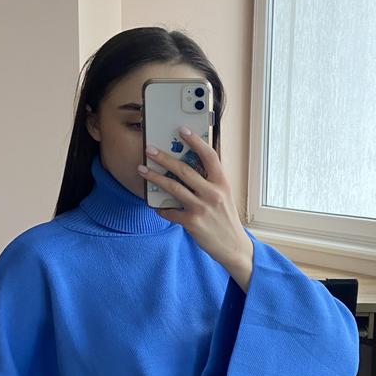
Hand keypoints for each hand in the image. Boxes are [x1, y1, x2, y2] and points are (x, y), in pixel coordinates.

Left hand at [137, 126, 251, 268]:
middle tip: (149, 149)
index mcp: (222, 183)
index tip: (182, 130)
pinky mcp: (192, 222)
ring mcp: (201, 208)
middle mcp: (212, 193)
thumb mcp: (223, 196)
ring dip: (154, 177)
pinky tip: (156, 206)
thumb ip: (209, 182)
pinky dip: (161, 208)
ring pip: (173, 187)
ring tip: (142, 170)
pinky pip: (170, 211)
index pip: (209, 156)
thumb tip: (186, 169)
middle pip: (184, 170)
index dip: (195, 141)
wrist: (233, 246)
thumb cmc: (225, 219)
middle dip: (163, 158)